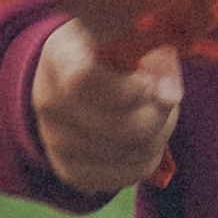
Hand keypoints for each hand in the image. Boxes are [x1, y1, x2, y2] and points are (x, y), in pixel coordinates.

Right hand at [31, 20, 182, 195]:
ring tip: (157, 115)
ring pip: (129, 154)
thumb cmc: (116, 54)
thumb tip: (169, 96)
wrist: (82, 81)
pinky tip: (145, 139)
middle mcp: (47, 100)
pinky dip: (147, 159)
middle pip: (119, 127)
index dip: (128, 89)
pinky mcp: (69, 169)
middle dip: (158, 115)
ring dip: (158, 136)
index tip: (148, 83)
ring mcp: (54, 139)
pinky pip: (125, 176)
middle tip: (166, 100)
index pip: (83, 81)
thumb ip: (158, 61)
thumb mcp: (136, 40)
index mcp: (60, 55)